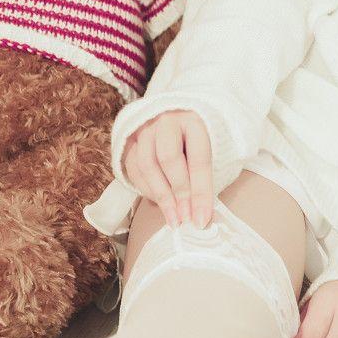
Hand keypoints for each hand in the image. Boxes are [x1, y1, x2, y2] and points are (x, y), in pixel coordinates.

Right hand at [122, 110, 213, 229]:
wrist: (173, 118)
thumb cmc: (195, 139)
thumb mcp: (208, 150)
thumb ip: (204, 179)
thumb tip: (201, 216)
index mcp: (194, 121)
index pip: (199, 159)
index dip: (200, 192)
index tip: (201, 219)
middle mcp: (166, 121)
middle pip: (169, 159)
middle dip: (178, 194)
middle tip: (185, 219)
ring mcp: (144, 128)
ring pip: (147, 165)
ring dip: (161, 196)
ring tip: (173, 218)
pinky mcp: (129, 140)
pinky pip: (133, 168)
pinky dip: (146, 189)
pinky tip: (159, 203)